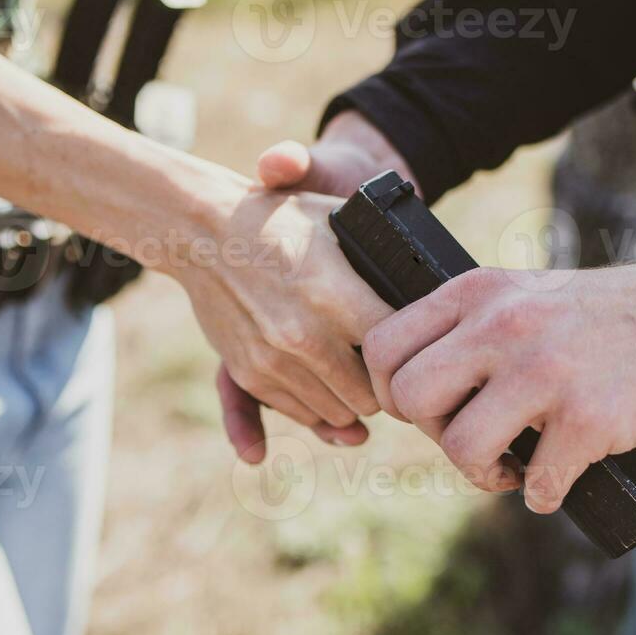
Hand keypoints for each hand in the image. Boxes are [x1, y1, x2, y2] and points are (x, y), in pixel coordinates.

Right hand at [216, 111, 416, 456]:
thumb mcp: (338, 224)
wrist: (204, 231)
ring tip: (362, 379)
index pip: (396, 351)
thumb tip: (431, 292)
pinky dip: (320, 407)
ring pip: (340, 413)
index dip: (415, 356)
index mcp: (333, 293)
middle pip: (373, 395)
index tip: (422, 354)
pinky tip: (330, 386)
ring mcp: (273, 359)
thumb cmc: (282, 221)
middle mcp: (303, 334)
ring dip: (355, 402)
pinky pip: (302, 413)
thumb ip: (383, 258)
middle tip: (394, 374)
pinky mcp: (251, 373)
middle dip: (387, 387)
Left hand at [360, 249, 635, 512]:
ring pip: (461, 449)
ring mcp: (544, 371)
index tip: (429, 409)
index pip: (383, 346)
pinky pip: (536, 486)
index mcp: (478, 292)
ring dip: (484, 474)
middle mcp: (501, 325)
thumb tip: (410, 392)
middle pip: (409, 400)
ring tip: (515, 464)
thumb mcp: (524, 295)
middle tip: (473, 435)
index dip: (390, 392)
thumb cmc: (607, 315)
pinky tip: (562, 476)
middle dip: (434, 433)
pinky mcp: (588, 418)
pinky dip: (546, 494)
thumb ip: (469, 328)